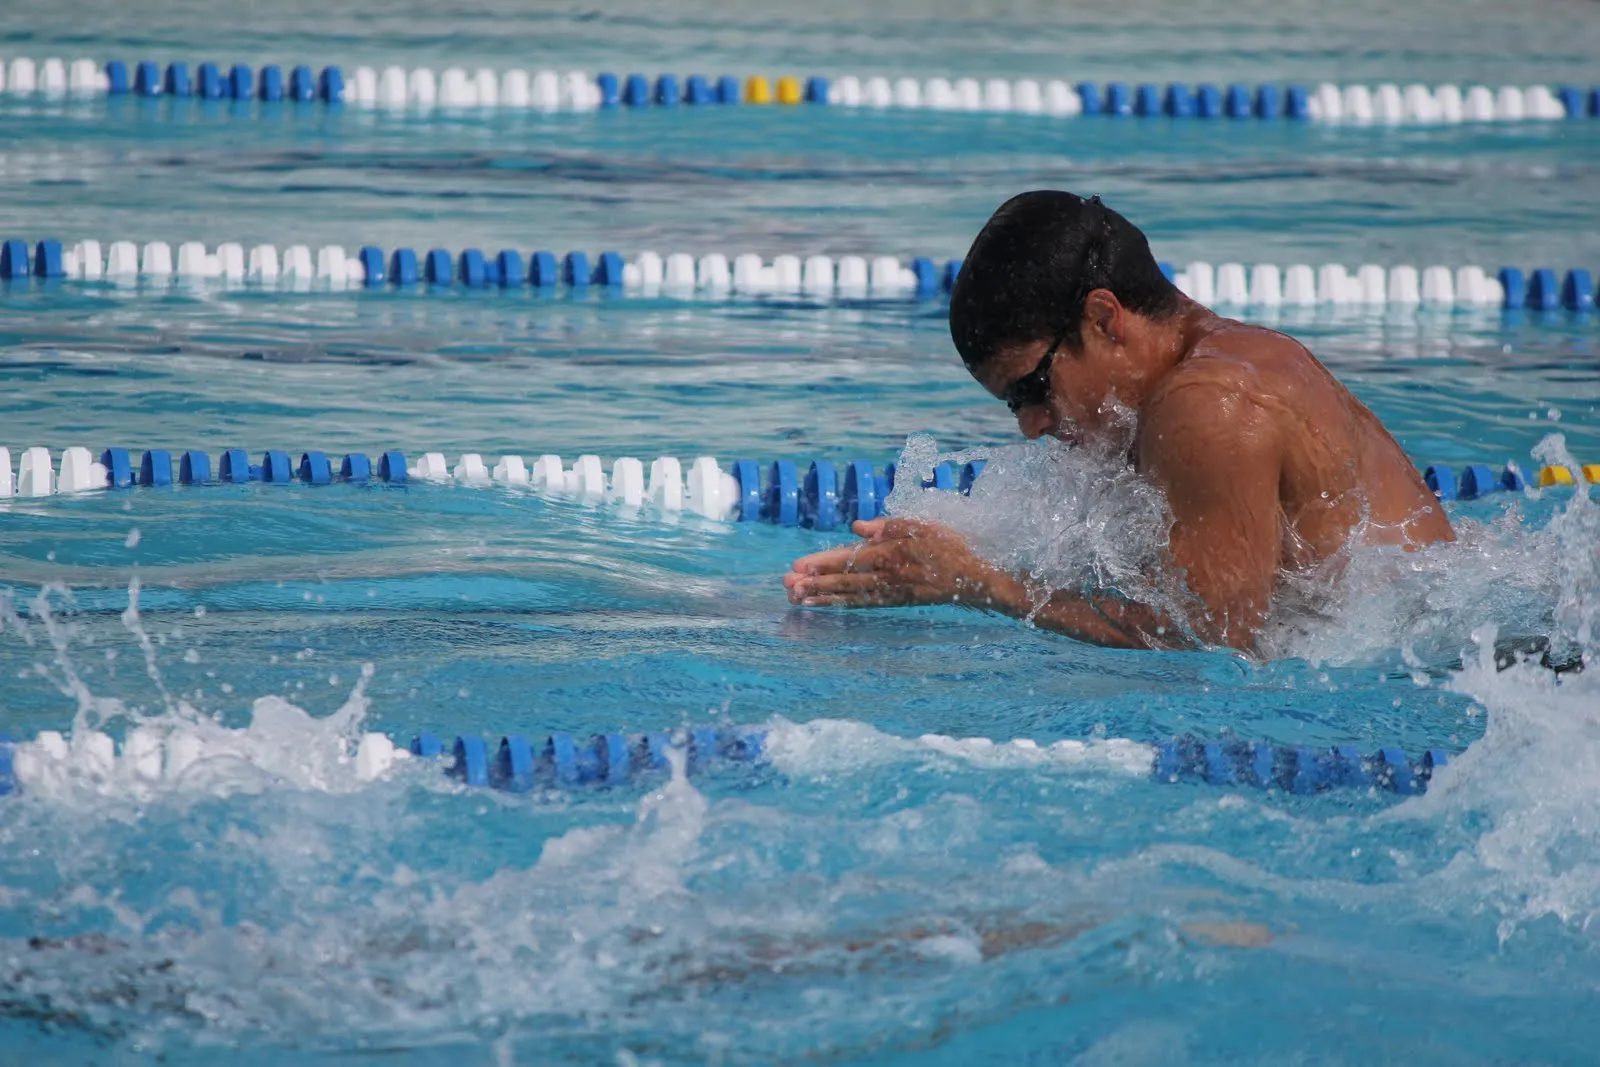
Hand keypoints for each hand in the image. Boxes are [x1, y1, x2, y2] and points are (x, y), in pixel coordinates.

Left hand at [783, 518, 1000, 608]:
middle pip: (844, 580)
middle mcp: (887, 576)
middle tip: (787, 586)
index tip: (798, 567)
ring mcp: (890, 592)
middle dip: (814, 583)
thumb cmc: (948, 547)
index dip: (823, 563)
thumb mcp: (921, 526)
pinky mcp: (895, 601)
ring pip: (849, 595)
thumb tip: (855, 526)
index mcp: (891, 554)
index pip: (849, 559)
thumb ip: (888, 525)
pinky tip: (822, 604)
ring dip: (821, 596)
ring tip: (795, 598)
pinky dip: (840, 604)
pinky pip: (862, 603)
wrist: (974, 580)